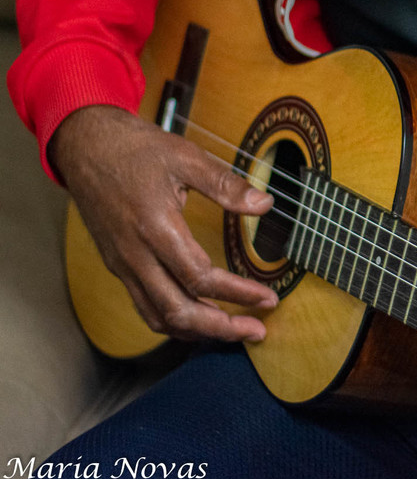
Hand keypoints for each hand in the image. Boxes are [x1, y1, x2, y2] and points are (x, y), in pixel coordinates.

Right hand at [51, 105, 277, 341]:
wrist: (85, 145)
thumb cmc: (135, 149)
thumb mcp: (185, 157)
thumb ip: (225, 184)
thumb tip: (265, 204)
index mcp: (155, 228)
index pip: (200, 278)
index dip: (238, 293)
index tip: (268, 298)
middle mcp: (136, 255)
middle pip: (178, 312)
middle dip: (220, 328)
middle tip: (256, 332)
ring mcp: (124, 264)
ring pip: (158, 316)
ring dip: (197, 330)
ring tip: (233, 329)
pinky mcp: (119, 264)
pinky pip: (145, 305)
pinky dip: (174, 319)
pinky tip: (199, 316)